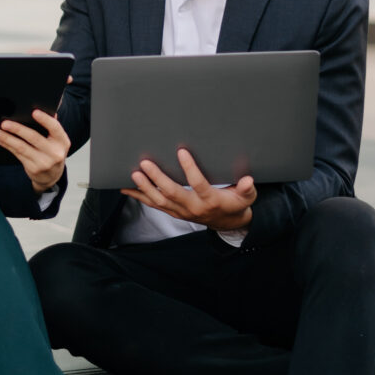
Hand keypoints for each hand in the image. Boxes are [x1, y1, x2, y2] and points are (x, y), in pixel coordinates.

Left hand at [0, 109, 70, 193]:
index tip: (34, 112)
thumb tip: (44, 107)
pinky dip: (7, 146)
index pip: (55, 128)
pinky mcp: (33, 169)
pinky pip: (17, 154)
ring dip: (7, 138)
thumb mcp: (57, 139)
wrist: (52, 176)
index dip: (45, 119)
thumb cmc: (53, 150)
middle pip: (34, 138)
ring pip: (22, 147)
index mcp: (62, 141)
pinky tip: (0, 139)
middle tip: (4, 123)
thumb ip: (51, 124)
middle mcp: (54, 152)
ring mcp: (43, 162)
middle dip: (17, 129)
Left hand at [121, 148, 256, 229]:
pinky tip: (126, 187)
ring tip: (134, 173)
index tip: (181, 151)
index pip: (198, 184)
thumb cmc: (236, 204)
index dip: (190, 168)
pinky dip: (139, 196)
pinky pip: (154, 205)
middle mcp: (193, 207)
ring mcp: (181, 211)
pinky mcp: (173, 211)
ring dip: (145, 187)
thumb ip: (246, 189)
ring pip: (159, 201)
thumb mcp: (246, 197)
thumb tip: (247, 180)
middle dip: (157, 178)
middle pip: (172, 193)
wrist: (227, 223)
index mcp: (210, 200)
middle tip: (145, 163)